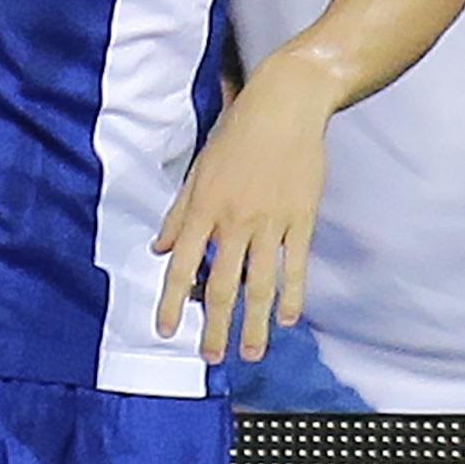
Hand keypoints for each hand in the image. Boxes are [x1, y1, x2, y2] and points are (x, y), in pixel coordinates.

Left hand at [151, 56, 331, 362]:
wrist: (285, 107)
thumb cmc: (236, 135)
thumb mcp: (197, 171)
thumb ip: (179, 214)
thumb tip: (161, 249)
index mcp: (202, 209)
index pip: (180, 267)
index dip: (170, 302)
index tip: (164, 330)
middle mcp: (234, 221)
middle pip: (221, 285)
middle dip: (215, 326)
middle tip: (211, 356)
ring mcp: (271, 223)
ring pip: (261, 284)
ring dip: (256, 323)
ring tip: (253, 352)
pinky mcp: (303, 219)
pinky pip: (297, 265)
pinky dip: (293, 294)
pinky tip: (290, 317)